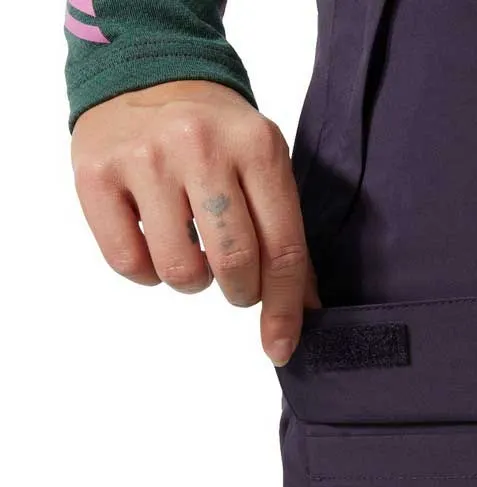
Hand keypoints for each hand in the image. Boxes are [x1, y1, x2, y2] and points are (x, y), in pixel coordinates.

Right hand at [70, 79, 321, 365]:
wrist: (147, 72)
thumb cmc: (219, 138)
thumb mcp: (265, 168)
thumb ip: (287, 237)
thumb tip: (304, 312)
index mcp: (258, 148)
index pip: (282, 250)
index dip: (284, 310)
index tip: (281, 348)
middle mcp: (201, 147)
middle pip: (234, 265)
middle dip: (240, 292)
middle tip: (234, 279)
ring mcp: (145, 157)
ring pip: (180, 271)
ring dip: (192, 280)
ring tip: (192, 248)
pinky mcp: (96, 172)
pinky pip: (129, 263)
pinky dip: (147, 273)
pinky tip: (154, 241)